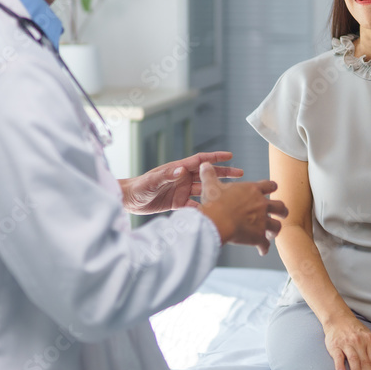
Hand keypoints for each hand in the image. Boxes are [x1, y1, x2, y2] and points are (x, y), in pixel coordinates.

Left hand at [122, 151, 243, 214]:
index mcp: (178, 169)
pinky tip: (216, 213)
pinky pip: (196, 206)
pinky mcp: (179, 204)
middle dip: (224, 173)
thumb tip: (181, 170)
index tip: (230, 156)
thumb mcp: (152, 181)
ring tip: (233, 193)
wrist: (129, 200)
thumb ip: (167, 175)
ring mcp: (182, 191)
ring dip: (218, 191)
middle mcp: (183, 178)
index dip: (215, 158)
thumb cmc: (138, 187)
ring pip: (205, 190)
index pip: (200, 161)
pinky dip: (205, 209)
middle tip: (241, 174)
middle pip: (207, 174)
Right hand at [197, 162, 286, 254]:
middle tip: (281, 213)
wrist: (217, 221)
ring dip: (275, 230)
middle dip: (282, 210)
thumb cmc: (214, 202)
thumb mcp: (211, 186)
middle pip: (280, 206)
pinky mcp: (258, 236)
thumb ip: (209, 175)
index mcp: (253, 190)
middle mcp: (261, 205)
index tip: (273, 189)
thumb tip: (204, 164)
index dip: (272, 187)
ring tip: (272, 233)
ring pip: (277, 226)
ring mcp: (262, 221)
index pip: (270, 185)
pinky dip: (264, 248)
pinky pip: (265, 244)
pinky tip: (262, 250)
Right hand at [322, 313, 370, 369]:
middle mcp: (360, 342)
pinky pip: (338, 356)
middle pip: (366, 363)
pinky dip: (340, 365)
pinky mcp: (335, 345)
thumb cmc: (356, 332)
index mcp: (370, 341)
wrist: (339, 319)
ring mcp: (347, 343)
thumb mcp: (369, 338)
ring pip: (354, 360)